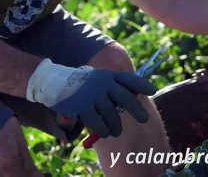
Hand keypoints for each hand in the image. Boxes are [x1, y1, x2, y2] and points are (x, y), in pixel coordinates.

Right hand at [26, 58, 157, 138]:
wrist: (55, 82)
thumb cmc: (82, 84)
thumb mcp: (98, 79)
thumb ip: (113, 87)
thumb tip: (134, 99)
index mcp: (108, 76)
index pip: (129, 79)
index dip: (142, 85)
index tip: (153, 91)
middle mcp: (103, 84)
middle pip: (126, 98)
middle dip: (137, 111)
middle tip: (144, 119)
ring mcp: (93, 95)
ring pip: (113, 116)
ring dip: (116, 127)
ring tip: (115, 131)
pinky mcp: (83, 108)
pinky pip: (99, 125)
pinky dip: (104, 131)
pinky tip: (104, 132)